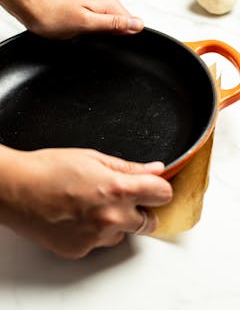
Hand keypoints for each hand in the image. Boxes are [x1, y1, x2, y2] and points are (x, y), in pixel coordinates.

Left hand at [0, 0, 143, 38]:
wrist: (30, 6)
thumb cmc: (53, 14)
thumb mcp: (87, 23)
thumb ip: (113, 24)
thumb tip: (137, 25)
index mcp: (107, 4)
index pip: (132, 21)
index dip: (131, 36)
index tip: (125, 48)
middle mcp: (102, 3)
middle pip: (123, 23)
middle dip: (121, 37)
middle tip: (107, 47)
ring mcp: (93, 8)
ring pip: (112, 24)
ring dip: (109, 36)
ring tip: (99, 44)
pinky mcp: (85, 13)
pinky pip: (101, 25)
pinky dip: (99, 34)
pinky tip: (93, 40)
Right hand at [0, 146, 171, 258]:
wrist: (15, 189)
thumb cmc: (48, 169)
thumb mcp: (93, 158)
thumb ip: (129, 168)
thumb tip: (154, 170)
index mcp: (118, 189)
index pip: (163, 194)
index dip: (159, 188)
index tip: (154, 187)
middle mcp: (111, 217)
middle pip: (149, 221)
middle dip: (141, 209)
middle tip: (122, 198)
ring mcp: (96, 237)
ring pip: (123, 234)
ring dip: (117, 222)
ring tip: (93, 206)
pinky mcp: (81, 250)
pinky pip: (101, 243)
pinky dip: (96, 232)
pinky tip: (79, 217)